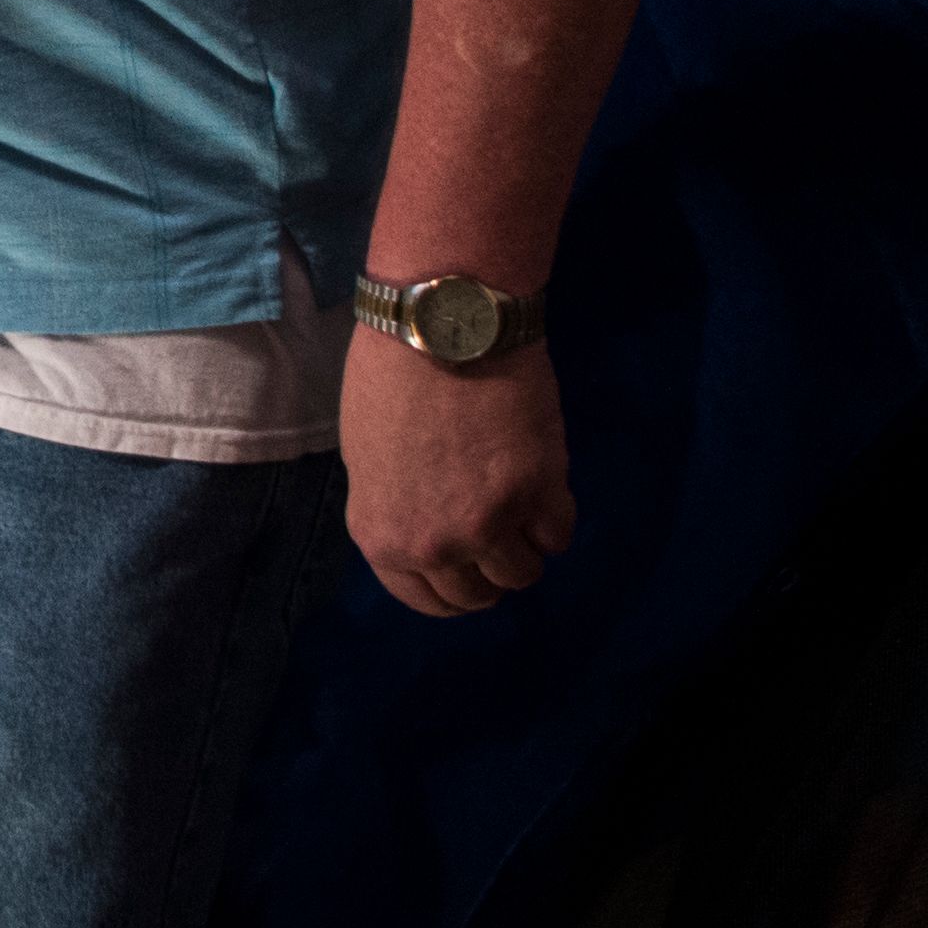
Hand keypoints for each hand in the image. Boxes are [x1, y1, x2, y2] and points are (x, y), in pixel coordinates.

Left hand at [338, 334, 574, 615]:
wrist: (439, 327)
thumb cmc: (389, 377)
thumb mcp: (368, 456)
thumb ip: (396, 508)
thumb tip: (425, 534)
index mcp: (383, 535)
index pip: (425, 599)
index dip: (450, 588)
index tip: (466, 569)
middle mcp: (434, 543)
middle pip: (479, 594)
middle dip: (489, 569)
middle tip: (497, 533)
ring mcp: (488, 524)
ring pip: (524, 572)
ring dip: (525, 544)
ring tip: (519, 501)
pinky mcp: (538, 493)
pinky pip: (558, 535)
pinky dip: (554, 516)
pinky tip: (541, 482)